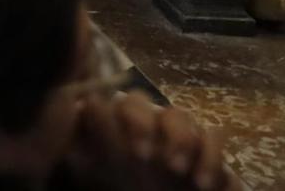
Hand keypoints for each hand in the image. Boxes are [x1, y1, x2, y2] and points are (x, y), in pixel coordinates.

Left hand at [64, 90, 237, 190]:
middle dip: (140, 124)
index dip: (104, 115)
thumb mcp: (94, 168)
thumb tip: (71, 117)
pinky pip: (213, 136)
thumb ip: (79, 144)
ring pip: (177, 113)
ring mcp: (175, 132)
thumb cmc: (123, 183)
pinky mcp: (207, 149)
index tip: (99, 138)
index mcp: (111, 123)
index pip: (101, 102)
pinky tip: (201, 183)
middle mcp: (143, 121)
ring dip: (178, 139)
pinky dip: (210, 158)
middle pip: (139, 101)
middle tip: (141, 156)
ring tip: (175, 169)